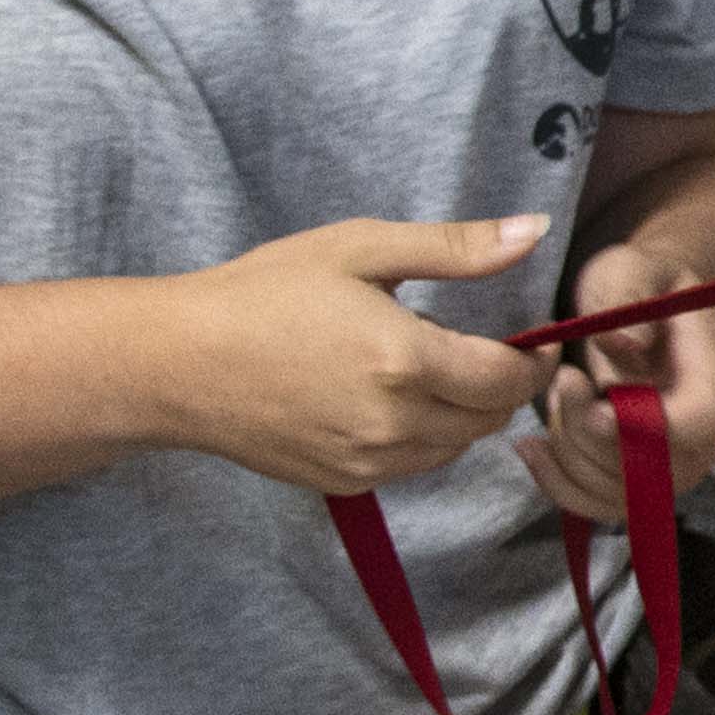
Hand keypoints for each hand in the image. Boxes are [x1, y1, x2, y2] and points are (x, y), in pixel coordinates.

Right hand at [157, 215, 552, 495]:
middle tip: (487, 348)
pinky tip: (394, 398)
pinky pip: (414, 465)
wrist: (178, 362)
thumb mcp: (361, 249)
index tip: (536, 338)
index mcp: (406, 361)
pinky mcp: (344, 482)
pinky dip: (424, 437)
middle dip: (503, 385)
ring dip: (465, 413)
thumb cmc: (265, 292)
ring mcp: (368, 461)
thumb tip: (535, 232)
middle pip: (490, 418)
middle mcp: (395, 423)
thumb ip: (457, 247)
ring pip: (456, 447)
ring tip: (435, 369)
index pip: (508, 379)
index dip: (534, 359)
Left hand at [516, 251, 714, 527]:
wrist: (650, 309)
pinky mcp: (635, 483)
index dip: (633, 425)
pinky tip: (533, 445)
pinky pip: (595, 505)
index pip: (690, 427)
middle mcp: (701, 438)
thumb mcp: (634, 269)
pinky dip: (556, 481)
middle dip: (584, 435)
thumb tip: (623, 344)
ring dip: (567, 451)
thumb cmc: (643, 286)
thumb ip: (630, 299)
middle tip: (559, 381)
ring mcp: (670, 469)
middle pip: (648, 473)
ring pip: (614, 495)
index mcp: (711, 382)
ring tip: (555, 397)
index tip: (578, 389)